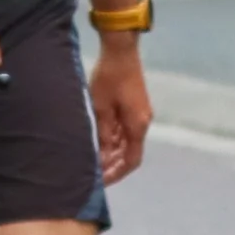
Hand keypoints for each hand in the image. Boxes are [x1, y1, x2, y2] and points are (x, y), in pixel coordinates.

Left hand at [89, 34, 151, 184]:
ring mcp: (140, 115)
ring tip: (92, 162)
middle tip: (93, 175)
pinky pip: (125, 130)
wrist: (120, 52)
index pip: (132, 160)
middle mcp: (142, 123)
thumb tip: (101, 155)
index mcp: (137, 125)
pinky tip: (98, 144)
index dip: (117, 173)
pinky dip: (113, 140)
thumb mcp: (100, 108)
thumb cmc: (108, 78)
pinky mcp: (134, 107)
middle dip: (113, 165)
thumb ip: (102, 133)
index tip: (101, 182)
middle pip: (130, 153)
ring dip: (112, 153)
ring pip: (127, 142)